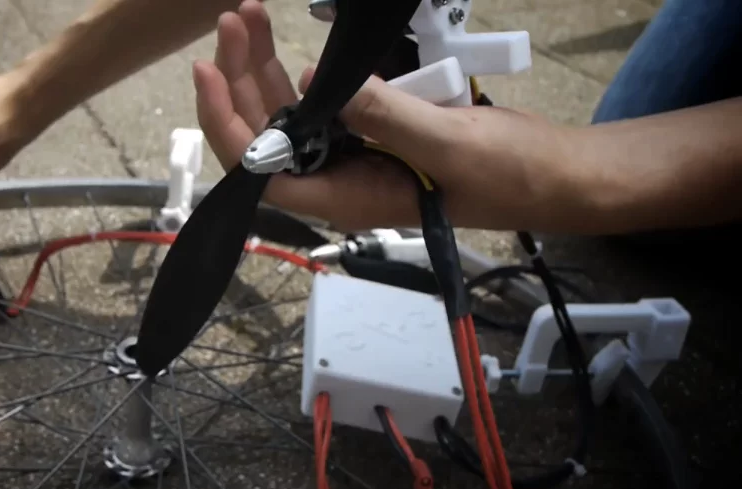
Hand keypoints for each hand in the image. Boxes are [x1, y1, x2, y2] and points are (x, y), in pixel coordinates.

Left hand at [194, 0, 576, 231]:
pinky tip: (290, 33)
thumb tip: (316, 82)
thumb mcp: (450, 146)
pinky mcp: (370, 128)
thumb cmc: (509, 175)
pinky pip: (321, 98)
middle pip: (265, 134)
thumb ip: (386, 117)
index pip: (262, 172)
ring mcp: (352, 152)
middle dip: (240, 78)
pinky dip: (302, 66)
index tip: (210, 72)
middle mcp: (337, 177)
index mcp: (345, 196)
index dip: (227, 126)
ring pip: (287, 113)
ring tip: (249, 14)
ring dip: (263, 66)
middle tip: (234, 20)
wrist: (551, 171)